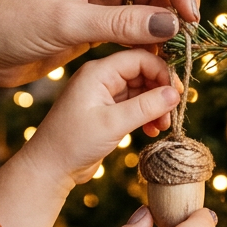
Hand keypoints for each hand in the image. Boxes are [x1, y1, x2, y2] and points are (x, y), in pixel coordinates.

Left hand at [0, 0, 201, 114]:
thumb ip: (122, 23)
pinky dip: (151, 34)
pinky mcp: (97, 15)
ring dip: (166, 19)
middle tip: (191, 33)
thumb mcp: (67, 23)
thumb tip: (173, 25)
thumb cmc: (8, 23)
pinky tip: (160, 52)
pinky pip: (136, 19)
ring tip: (178, 48)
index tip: (190, 14)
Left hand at [0, 48, 180, 226]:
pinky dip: (147, 116)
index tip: (177, 94)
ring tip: (163, 126)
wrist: (50, 169)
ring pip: (142, 91)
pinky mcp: (106, 112)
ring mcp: (104, 95)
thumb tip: (175, 93)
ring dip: (156, 106)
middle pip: (143, 72)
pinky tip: (152, 131)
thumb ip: (146, 106)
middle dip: (161, 91)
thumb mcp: (112, 123)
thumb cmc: (73, 142)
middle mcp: (101, 78)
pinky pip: (135, 106)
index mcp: (98, 71)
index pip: (140, 57)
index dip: (162, 72)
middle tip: (173, 113)